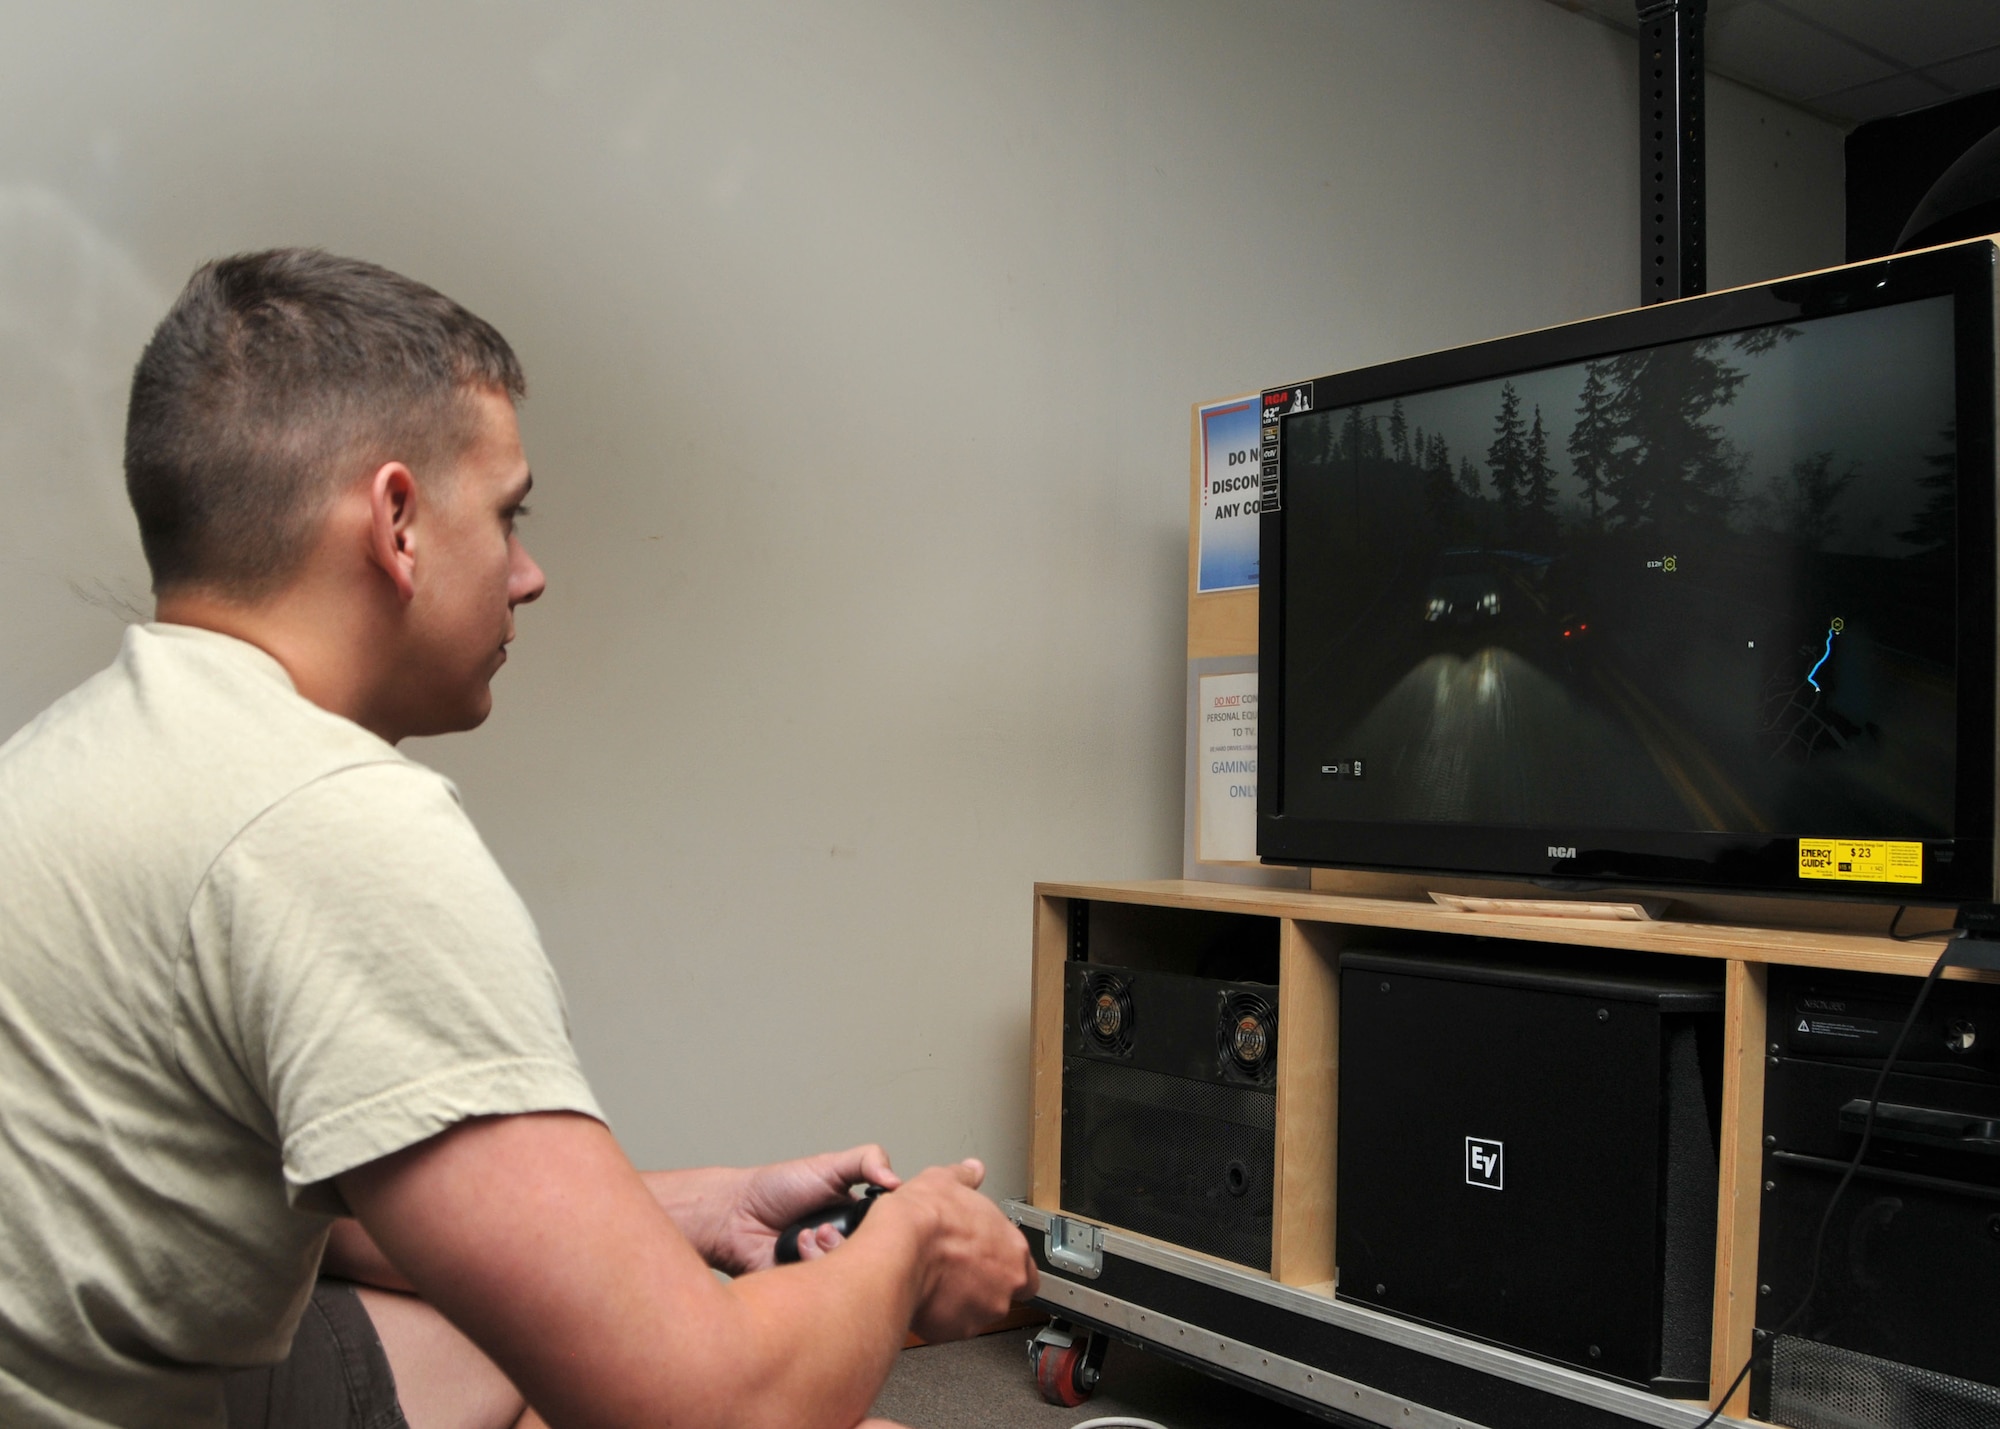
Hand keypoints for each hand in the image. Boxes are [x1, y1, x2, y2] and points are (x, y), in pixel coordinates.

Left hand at [713, 1144, 900, 1274]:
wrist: (735, 1214)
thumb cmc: (775, 1188)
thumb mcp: (827, 1165)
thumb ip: (866, 1160)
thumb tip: (898, 1180)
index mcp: (855, 1220)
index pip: (888, 1231)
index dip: (889, 1226)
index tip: (885, 1218)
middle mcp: (844, 1247)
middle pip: (872, 1256)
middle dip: (853, 1239)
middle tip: (830, 1225)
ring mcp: (826, 1269)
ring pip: (850, 1275)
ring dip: (829, 1249)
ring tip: (808, 1234)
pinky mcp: (807, 1291)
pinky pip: (823, 1290)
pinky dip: (811, 1264)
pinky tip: (796, 1247)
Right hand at [862, 1159, 1037, 1342]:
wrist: (898, 1252)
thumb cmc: (924, 1220)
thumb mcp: (945, 1180)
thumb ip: (965, 1177)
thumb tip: (971, 1170)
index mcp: (1012, 1247)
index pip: (1027, 1268)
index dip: (1005, 1263)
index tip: (987, 1258)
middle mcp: (1006, 1282)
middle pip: (1004, 1290)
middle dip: (983, 1283)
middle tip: (957, 1269)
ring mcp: (983, 1309)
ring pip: (979, 1310)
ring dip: (963, 1300)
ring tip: (937, 1280)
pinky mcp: (956, 1331)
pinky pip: (952, 1326)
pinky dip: (941, 1316)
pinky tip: (925, 1295)